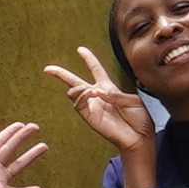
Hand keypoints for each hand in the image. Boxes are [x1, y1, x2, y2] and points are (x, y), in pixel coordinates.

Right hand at [44, 38, 157, 165]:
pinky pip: (78, 104)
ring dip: (79, 87)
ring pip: (74, 92)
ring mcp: (92, 107)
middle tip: (48, 69)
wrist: (140, 137)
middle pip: (76, 82)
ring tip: (90, 90)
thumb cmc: (139, 119)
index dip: (88, 59)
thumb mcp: (132, 100)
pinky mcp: (90, 117)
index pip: (96, 70)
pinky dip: (82, 96)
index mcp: (109, 89)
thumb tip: (96, 91)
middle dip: (61, 74)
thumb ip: (115, 94)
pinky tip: (91, 94)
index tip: (80, 49)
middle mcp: (97, 96)